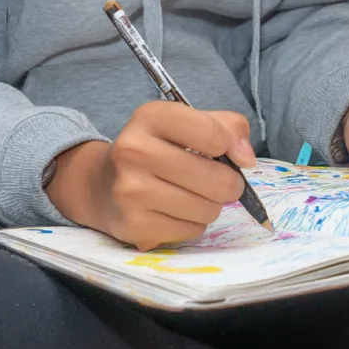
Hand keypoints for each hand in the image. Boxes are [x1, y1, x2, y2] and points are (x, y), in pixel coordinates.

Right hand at [47, 102, 255, 249]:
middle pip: (216, 178)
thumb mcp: (184, 124)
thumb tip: (246, 158)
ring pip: (207, 209)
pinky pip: (191, 230)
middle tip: (218, 182)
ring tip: (192, 195)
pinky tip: (174, 212)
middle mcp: (134, 151)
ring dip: (210, 206)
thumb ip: (225, 127)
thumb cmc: (155, 149)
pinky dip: (192, 224)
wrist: (101, 186)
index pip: (212, 134)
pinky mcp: (134, 226)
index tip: (227, 152)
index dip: (230, 146)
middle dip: (228, 184)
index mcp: (149, 117)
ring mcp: (131, 191)